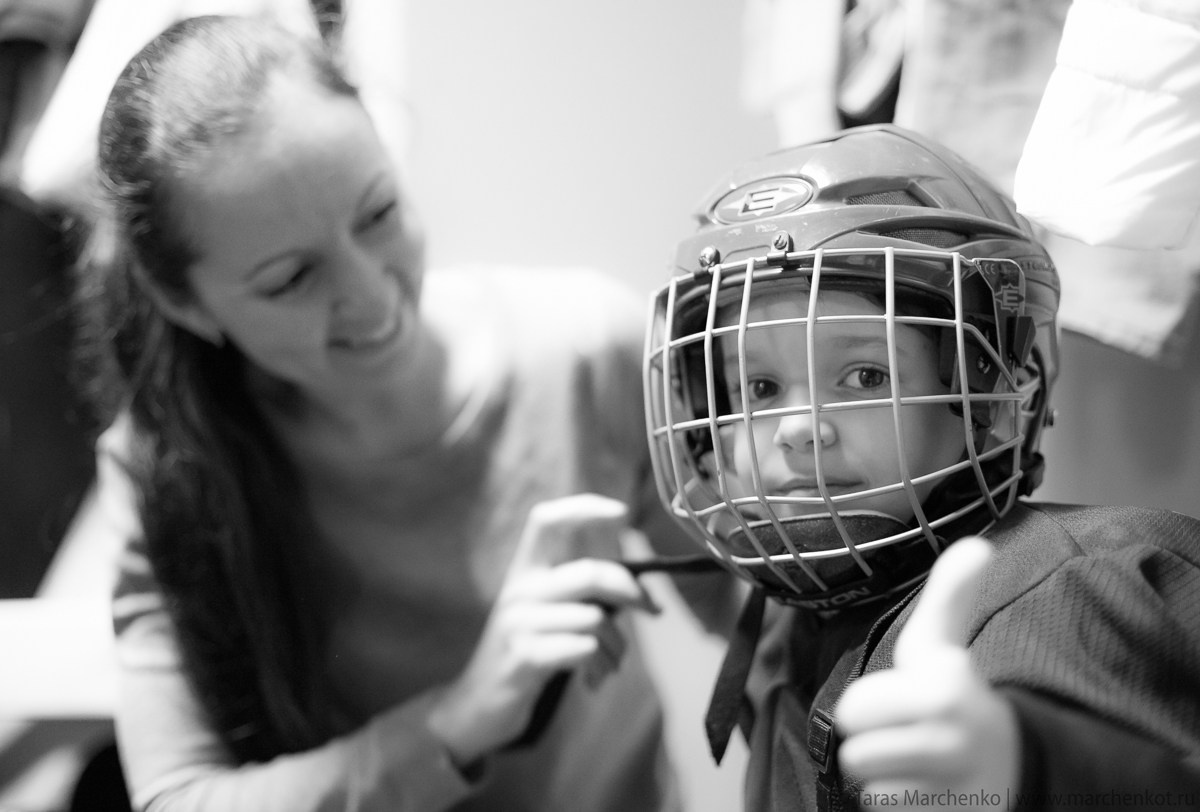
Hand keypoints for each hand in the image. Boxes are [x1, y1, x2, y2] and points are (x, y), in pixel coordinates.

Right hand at [428, 494, 657, 765]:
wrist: (477, 707)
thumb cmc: (526, 654)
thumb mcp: (546, 613)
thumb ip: (579, 590)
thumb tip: (636, 581)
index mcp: (524, 570)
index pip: (546, 519)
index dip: (584, 508)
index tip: (622, 513)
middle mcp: (519, 590)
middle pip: (590, 573)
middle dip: (632, 592)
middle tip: (651, 610)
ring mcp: (518, 623)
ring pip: (595, 619)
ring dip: (617, 646)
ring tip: (610, 662)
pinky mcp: (523, 657)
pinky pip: (585, 650)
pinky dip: (602, 666)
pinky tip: (593, 679)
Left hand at [836, 537, 1019, 811]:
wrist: (1013, 764)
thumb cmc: (958, 695)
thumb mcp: (944, 644)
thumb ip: (950, 594)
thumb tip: (977, 543)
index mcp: (945, 693)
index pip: (852, 711)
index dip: (867, 707)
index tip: (901, 701)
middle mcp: (952, 744)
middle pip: (856, 756)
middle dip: (873, 746)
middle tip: (905, 735)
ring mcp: (955, 792)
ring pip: (872, 792)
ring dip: (887, 780)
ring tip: (918, 763)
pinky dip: (904, 808)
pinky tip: (928, 792)